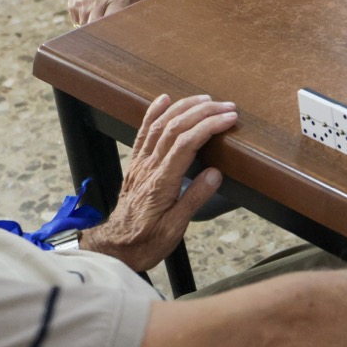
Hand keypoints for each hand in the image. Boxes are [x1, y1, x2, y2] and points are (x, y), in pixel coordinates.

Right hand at [67, 0, 141, 25]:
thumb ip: (138, 3)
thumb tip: (145, 21)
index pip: (117, 25)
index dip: (119, 32)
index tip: (122, 35)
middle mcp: (99, 1)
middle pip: (101, 30)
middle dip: (106, 32)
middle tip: (111, 31)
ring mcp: (84, 4)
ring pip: (88, 28)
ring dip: (94, 27)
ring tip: (101, 16)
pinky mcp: (73, 4)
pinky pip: (78, 22)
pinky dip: (84, 20)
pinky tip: (91, 10)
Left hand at [81, 93, 236, 271]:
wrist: (117, 246)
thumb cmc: (146, 240)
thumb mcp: (175, 228)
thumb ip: (194, 199)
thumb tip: (216, 173)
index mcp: (161, 182)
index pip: (186, 144)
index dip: (208, 126)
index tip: (229, 119)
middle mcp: (149, 167)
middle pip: (175, 128)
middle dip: (203, 112)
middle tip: (227, 107)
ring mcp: (140, 163)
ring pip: (160, 125)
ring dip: (184, 107)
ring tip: (207, 100)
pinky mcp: (136, 164)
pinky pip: (144, 132)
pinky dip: (154, 112)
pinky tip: (165, 99)